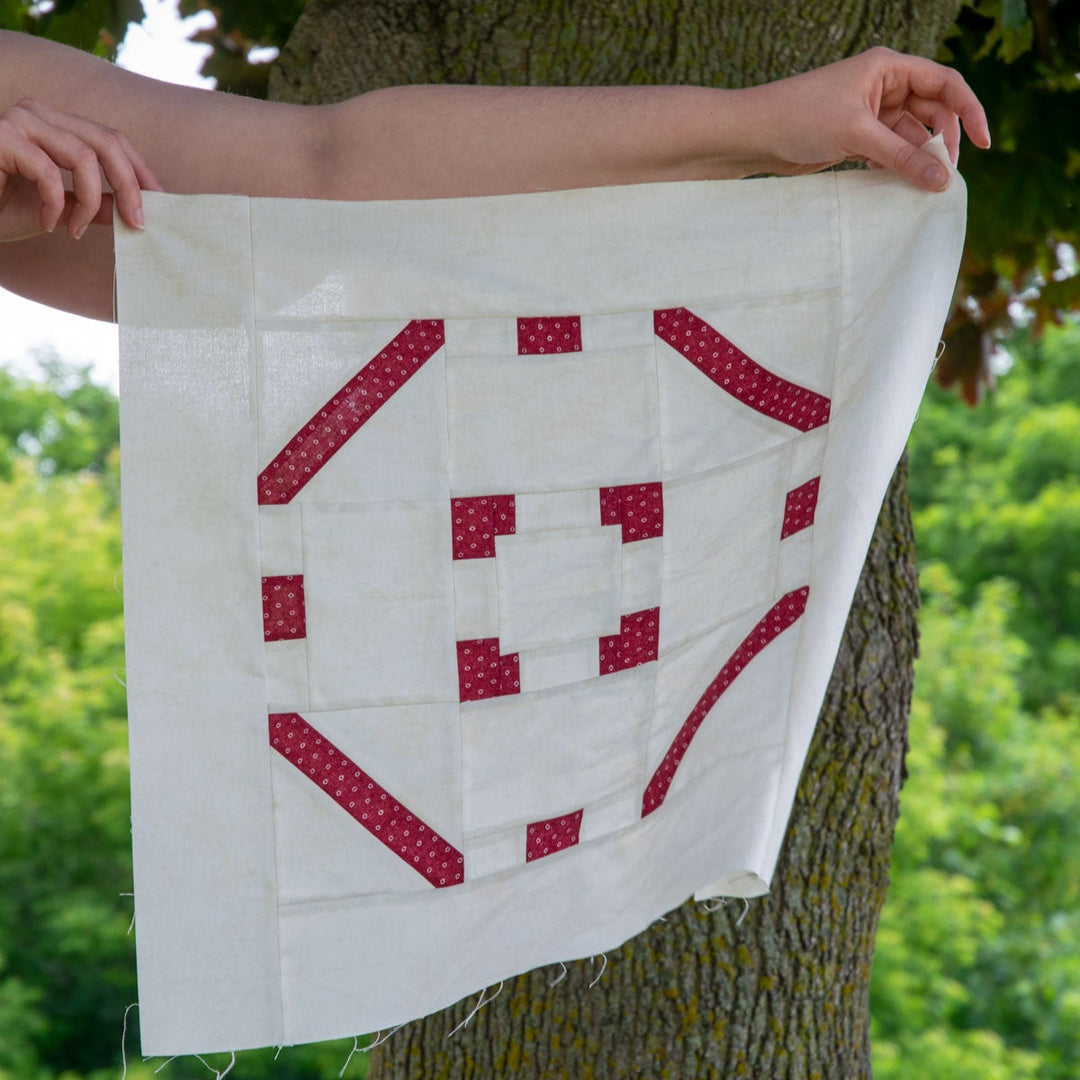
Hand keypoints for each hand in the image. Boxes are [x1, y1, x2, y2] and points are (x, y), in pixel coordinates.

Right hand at [0, 98, 160, 242]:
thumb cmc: (3, 209)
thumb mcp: (62, 210)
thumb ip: (96, 204)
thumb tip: (137, 210)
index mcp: (57, 126)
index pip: (113, 139)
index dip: (141, 171)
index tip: (161, 203)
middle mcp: (39, 115)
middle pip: (108, 142)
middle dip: (130, 186)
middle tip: (137, 223)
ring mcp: (19, 121)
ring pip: (84, 156)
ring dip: (90, 201)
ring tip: (76, 230)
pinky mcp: (1, 137)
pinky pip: (49, 172)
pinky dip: (56, 205)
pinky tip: (48, 224)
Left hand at [747, 47, 990, 190]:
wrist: (753, 135)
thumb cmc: (800, 119)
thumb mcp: (857, 135)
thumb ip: (902, 158)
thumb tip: (942, 180)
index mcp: (888, 67)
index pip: (945, 84)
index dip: (969, 111)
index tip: (985, 143)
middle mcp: (883, 86)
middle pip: (932, 113)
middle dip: (942, 143)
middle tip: (945, 177)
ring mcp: (870, 114)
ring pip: (910, 137)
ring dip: (919, 160)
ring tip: (923, 187)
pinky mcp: (855, 139)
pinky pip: (890, 152)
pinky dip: (897, 167)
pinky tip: (899, 185)